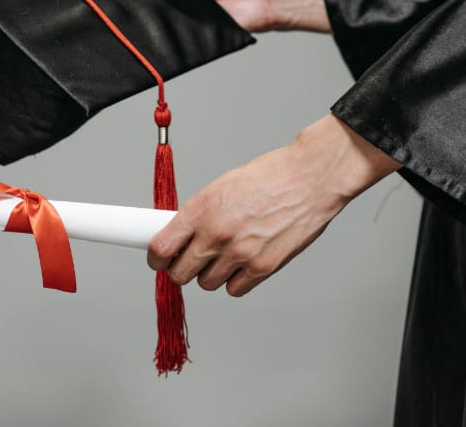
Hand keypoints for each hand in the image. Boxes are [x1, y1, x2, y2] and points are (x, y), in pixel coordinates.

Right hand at [116, 0, 329, 33]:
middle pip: (137, 1)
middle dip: (122, 2)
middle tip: (101, 2)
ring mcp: (175, 17)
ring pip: (148, 22)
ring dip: (137, 22)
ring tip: (115, 21)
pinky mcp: (185, 37)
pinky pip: (165, 40)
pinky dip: (155, 40)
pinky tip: (141, 37)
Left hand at [147, 115, 400, 295]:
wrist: (310, 179)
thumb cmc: (269, 177)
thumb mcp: (221, 187)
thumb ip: (197, 214)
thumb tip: (178, 235)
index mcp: (201, 209)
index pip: (160, 248)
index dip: (155, 259)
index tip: (158, 260)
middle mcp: (217, 234)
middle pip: (179, 274)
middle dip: (180, 269)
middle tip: (189, 260)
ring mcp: (240, 254)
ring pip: (206, 284)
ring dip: (210, 274)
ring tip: (224, 256)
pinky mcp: (263, 268)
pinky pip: (235, 289)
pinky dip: (236, 281)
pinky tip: (243, 263)